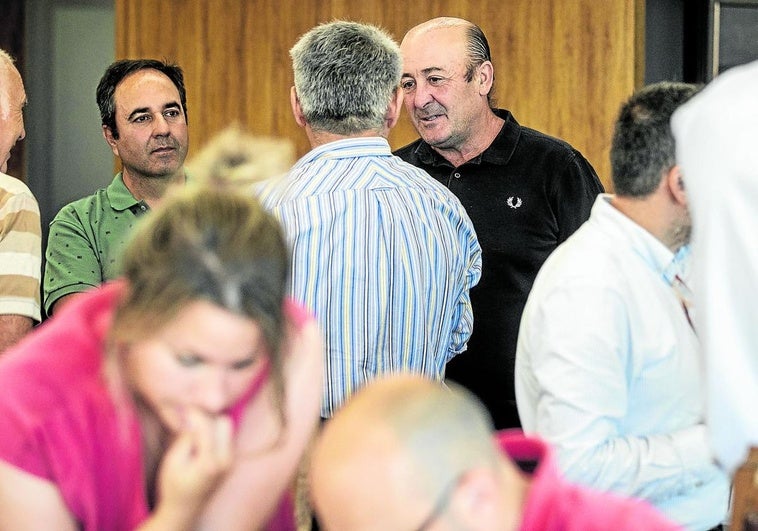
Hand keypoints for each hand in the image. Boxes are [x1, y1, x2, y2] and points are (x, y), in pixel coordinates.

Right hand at [154, 408, 233, 525]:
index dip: (194, 413)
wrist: (185, 509)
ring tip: (192, 427)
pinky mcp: (231, 460)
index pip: (207, 426)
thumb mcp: (172, 461)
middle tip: (190, 417)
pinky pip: (226, 435)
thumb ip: (185, 438)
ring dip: (211, 423)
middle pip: (223, 422)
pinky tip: (199, 436)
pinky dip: (214, 431)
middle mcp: (226, 461)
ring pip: (226, 427)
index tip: (184, 406)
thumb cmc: (173, 486)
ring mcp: (231, 461)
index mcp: (210, 462)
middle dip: (207, 416)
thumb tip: (192, 415)